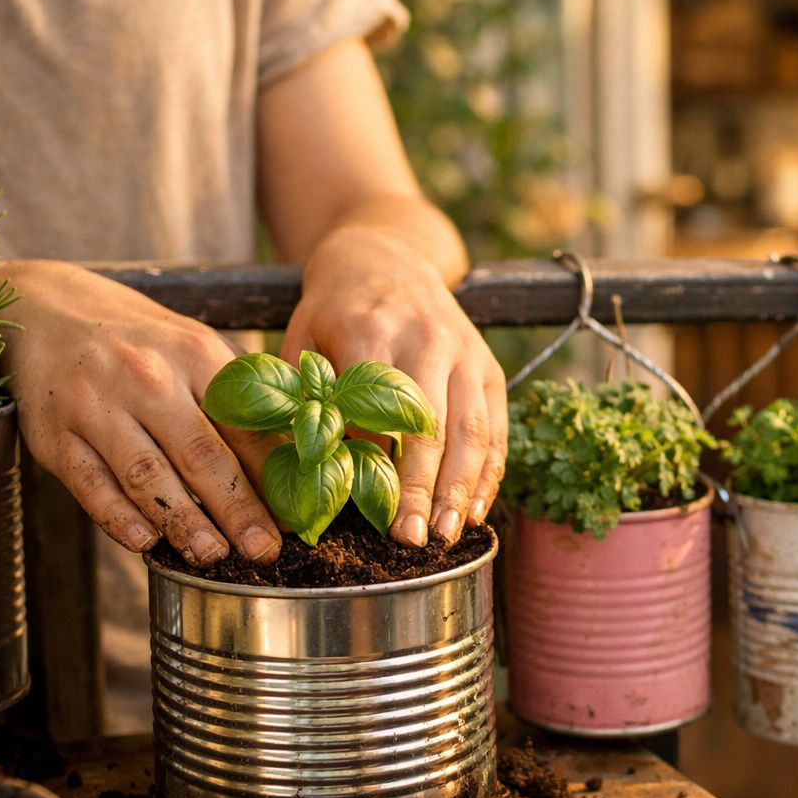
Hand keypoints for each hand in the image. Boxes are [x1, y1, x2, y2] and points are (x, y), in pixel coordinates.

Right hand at [0, 261, 282, 564]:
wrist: (48, 310)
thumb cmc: (143, 343)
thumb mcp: (197, 347)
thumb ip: (242, 397)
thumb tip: (296, 457)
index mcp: (196, 354)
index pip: (244, 425)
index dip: (272, 476)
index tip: (294, 517)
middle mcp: (147, 377)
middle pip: (201, 453)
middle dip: (237, 509)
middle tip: (263, 551)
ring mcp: (97, 406)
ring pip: (146, 473)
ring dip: (182, 522)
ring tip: (212, 556)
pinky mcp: (56, 435)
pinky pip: (91, 483)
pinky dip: (118, 517)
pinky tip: (145, 543)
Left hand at [281, 223, 504, 546]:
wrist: (386, 257)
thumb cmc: (333, 311)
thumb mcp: (301, 339)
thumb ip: (301, 397)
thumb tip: (302, 468)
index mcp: (371, 332)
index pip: (376, 415)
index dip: (373, 468)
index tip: (366, 516)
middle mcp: (426, 340)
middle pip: (429, 427)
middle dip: (421, 489)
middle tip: (411, 539)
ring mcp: (464, 353)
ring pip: (471, 430)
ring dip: (461, 489)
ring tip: (447, 535)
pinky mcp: (488, 365)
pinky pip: (496, 426)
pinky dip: (490, 473)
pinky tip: (476, 510)